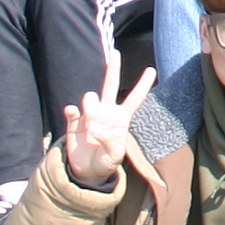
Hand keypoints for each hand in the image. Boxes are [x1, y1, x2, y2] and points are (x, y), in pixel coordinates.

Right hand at [60, 49, 154, 187]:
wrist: (86, 171)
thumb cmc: (105, 162)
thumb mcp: (114, 157)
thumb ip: (111, 143)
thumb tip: (96, 129)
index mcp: (121, 118)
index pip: (135, 98)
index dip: (143, 85)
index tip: (152, 69)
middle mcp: (106, 112)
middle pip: (110, 85)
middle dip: (113, 68)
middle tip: (116, 52)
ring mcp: (89, 115)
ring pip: (90, 97)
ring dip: (90, 109)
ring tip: (90, 129)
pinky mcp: (74, 122)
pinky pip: (72, 111)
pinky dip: (73, 111)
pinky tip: (72, 114)